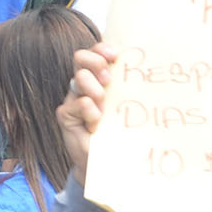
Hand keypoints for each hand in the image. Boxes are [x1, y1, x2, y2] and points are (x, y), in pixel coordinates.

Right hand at [57, 45, 118, 185]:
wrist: (105, 162)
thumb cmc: (118, 133)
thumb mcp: (124, 106)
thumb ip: (126, 88)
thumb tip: (146, 68)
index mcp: (97, 79)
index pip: (94, 53)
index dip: (101, 49)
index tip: (116, 55)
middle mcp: (82, 86)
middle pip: (80, 57)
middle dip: (96, 63)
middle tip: (108, 81)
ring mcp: (72, 99)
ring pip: (79, 78)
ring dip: (96, 91)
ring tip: (104, 108)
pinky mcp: (65, 115)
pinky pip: (79, 103)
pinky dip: (92, 114)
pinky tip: (95, 126)